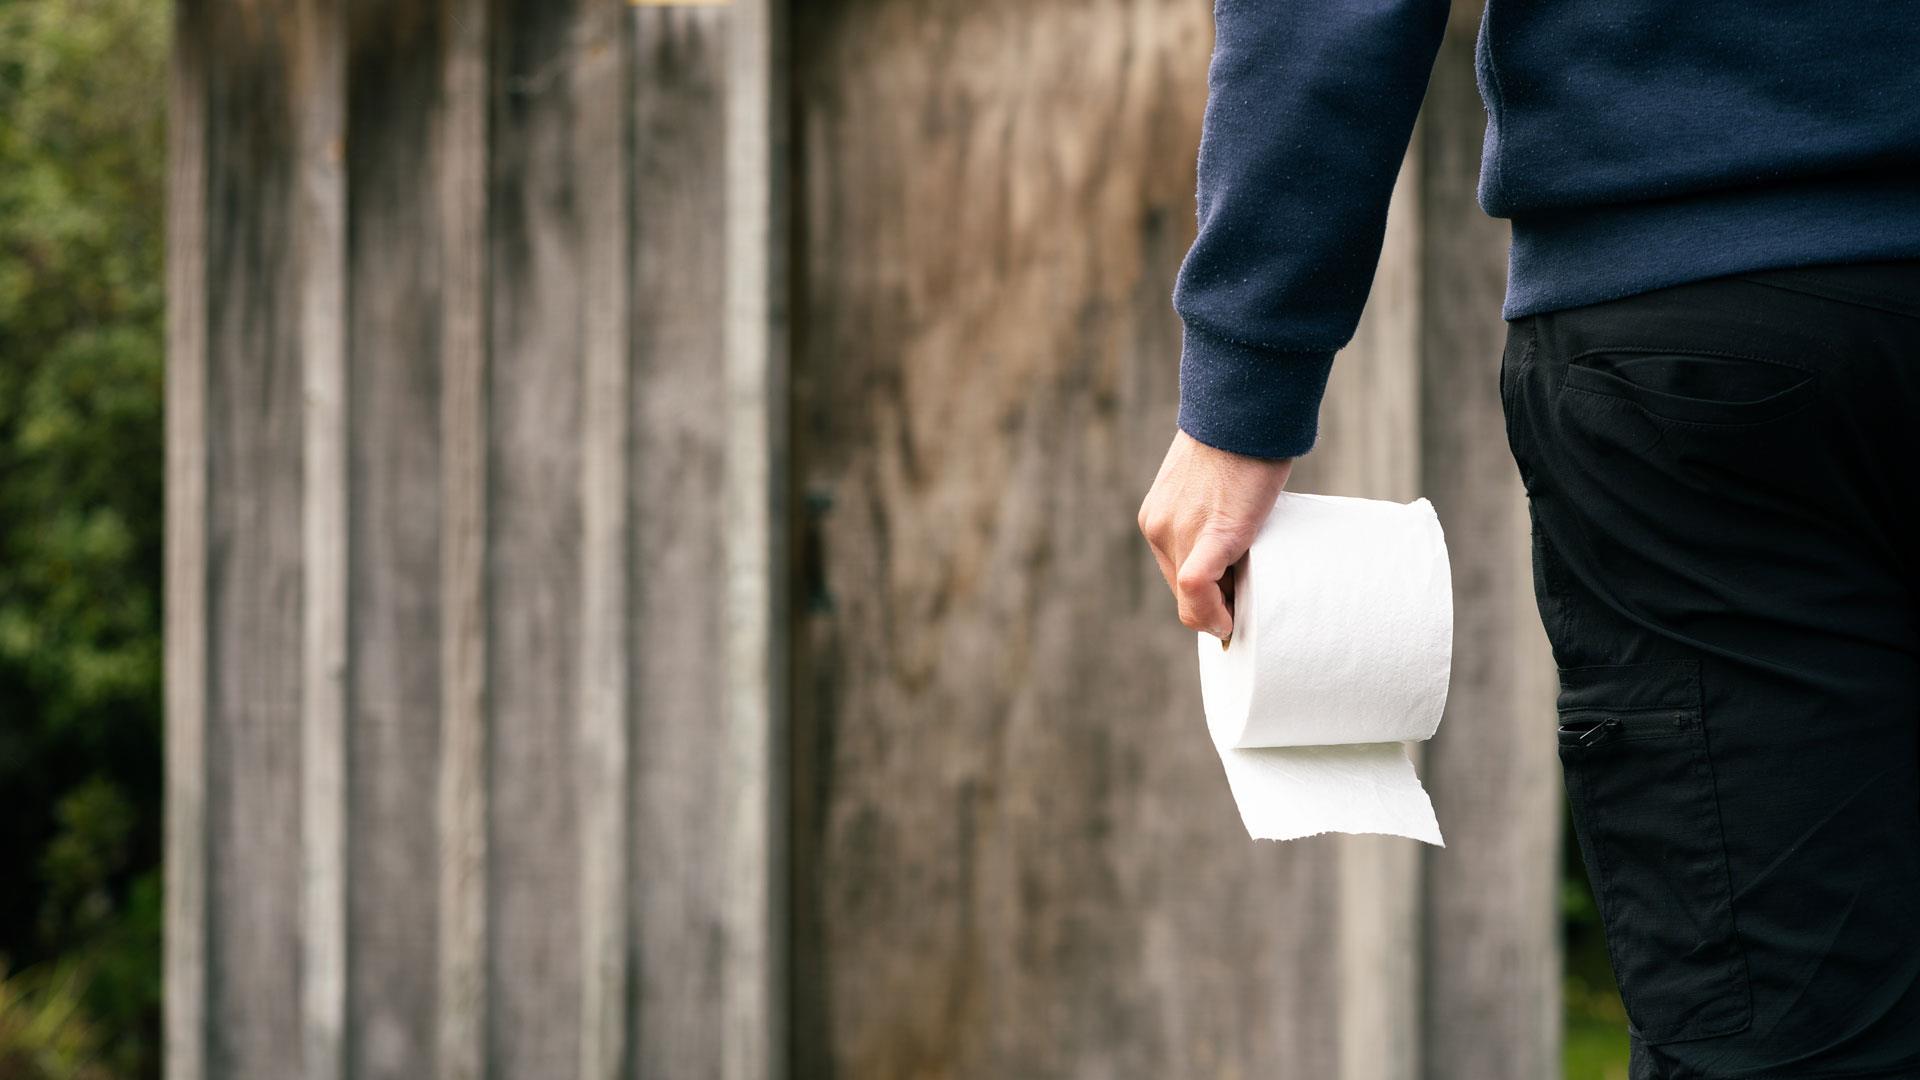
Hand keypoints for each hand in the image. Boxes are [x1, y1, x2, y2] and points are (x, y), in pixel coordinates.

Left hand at [1137, 430, 1291, 639]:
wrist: (1246, 410)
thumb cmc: (1241, 441)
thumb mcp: (1210, 484)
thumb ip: (1208, 515)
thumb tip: (1234, 554)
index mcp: (1157, 517)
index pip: (1175, 574)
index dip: (1204, 595)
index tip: (1231, 600)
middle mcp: (1158, 528)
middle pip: (1182, 589)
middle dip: (1214, 603)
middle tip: (1247, 602)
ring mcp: (1177, 532)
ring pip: (1190, 595)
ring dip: (1219, 609)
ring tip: (1248, 604)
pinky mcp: (1209, 535)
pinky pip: (1196, 590)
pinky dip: (1213, 613)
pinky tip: (1231, 621)